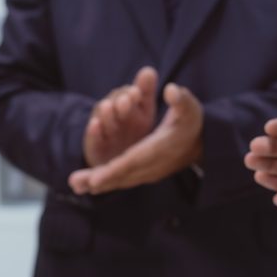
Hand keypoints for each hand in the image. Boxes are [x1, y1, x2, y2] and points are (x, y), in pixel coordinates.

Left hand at [69, 84, 202, 194]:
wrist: (201, 143)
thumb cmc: (191, 122)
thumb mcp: (190, 107)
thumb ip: (181, 100)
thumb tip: (171, 90)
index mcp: (161, 148)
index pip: (135, 160)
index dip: (115, 168)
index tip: (96, 177)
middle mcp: (153, 164)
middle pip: (123, 174)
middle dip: (99, 179)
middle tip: (77, 183)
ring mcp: (148, 172)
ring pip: (120, 180)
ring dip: (98, 184)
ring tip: (75, 185)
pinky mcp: (144, 173)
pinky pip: (122, 180)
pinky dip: (106, 183)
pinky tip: (87, 186)